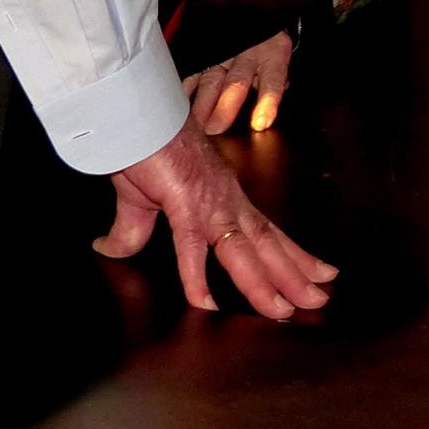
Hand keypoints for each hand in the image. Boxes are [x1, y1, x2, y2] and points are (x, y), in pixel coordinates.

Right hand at [93, 116, 336, 318]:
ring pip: (244, 251)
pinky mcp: (184, 203)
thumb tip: (108, 249)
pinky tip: (205, 303)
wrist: (138, 117)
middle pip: (267, 245)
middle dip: (295, 275)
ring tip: (283, 310)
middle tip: (320, 298)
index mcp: (226, 199)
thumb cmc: (147, 148)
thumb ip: (133, 230)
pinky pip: (192, 246)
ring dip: (265, 283)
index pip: (267, 233)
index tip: (318, 274)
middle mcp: (227, 202)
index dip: (292, 256)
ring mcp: (210, 204)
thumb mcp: (142, 199)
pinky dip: (198, 276)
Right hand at [184, 30, 291, 133]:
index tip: (260, 123)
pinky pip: (194, 72)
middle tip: (215, 128)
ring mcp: (224, 52)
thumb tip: (264, 114)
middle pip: (236, 82)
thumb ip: (272, 85)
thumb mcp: (278, 60)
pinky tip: (178, 104)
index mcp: (273, 55)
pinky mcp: (206, 53)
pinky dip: (185, 89)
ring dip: (202, 103)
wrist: (253, 14)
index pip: (271, 81)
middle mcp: (248, 53)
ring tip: (195, 124)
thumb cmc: (267, 46)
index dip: (267, 102)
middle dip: (225, 107)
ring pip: (211, 78)